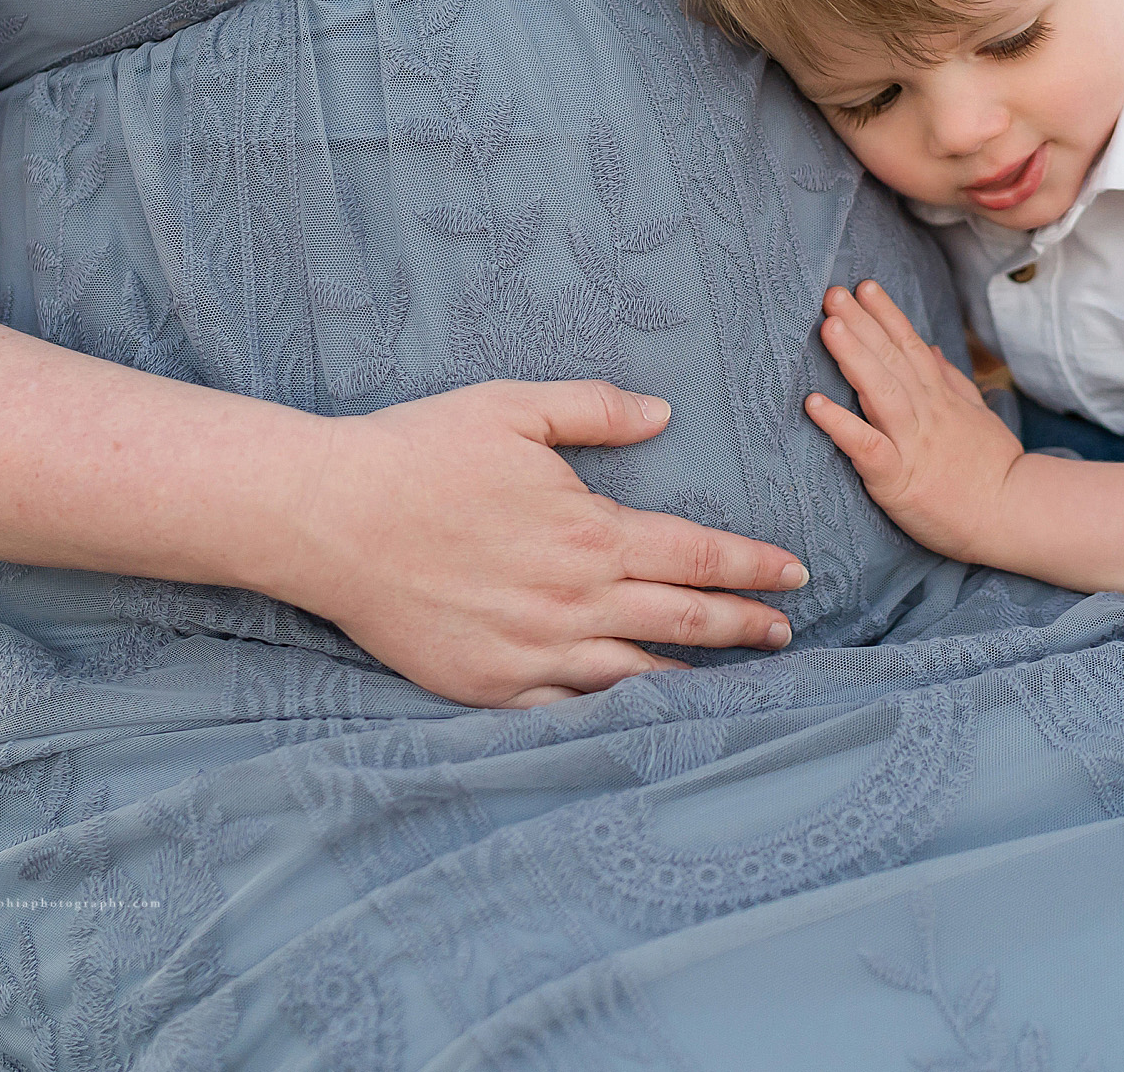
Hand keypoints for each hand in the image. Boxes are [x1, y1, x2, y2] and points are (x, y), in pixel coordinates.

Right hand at [285, 379, 807, 708]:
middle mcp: (575, 601)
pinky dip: (613, 715)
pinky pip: (569, 711)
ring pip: (637, 678)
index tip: (795, 574)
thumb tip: (662, 414)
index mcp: (590, 532)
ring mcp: (534, 652)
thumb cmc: (418, 451)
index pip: (700, 555)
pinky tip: (637, 716)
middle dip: (745, 628)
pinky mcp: (490, 686)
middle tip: (785, 633)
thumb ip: (596, 409)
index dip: (754, 567)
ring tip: (731, 685)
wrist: (328, 517)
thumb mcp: (513, 408)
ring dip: (693, 680)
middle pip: (685, 622)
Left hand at [803, 281, 1022, 564]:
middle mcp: (926, 413)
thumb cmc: (994, 470)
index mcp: (941, 399)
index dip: (887, 314)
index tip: (864, 286)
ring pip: (880, 391)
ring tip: (828, 326)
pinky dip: (840, 424)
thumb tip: (935, 350)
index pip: (912, 347)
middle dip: (862, 323)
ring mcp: (912, 443)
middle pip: (890, 359)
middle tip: (832, 292)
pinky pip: (866, 447)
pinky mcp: (898, 478)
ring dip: (853, 356)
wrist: (1014, 515)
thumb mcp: (978, 417)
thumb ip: (953, 383)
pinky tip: (813, 403)